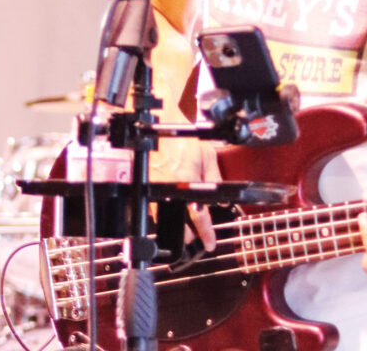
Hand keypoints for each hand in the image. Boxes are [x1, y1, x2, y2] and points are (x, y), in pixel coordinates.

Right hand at [149, 136, 219, 250]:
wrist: (161, 123)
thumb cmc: (183, 135)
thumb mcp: (208, 155)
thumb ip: (215, 179)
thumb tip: (221, 199)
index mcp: (187, 181)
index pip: (199, 216)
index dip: (206, 233)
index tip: (210, 243)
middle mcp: (169, 187)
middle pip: (178, 222)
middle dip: (188, 233)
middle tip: (196, 236)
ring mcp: (155, 186)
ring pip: (163, 216)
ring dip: (174, 222)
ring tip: (183, 225)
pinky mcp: (146, 181)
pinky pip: (154, 203)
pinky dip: (162, 208)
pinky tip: (168, 207)